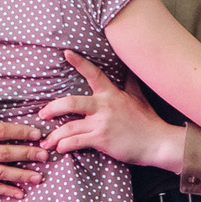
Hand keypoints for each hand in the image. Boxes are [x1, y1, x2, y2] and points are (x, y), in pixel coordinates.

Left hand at [38, 50, 187, 171]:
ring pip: (69, 127)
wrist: (158, 142)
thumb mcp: (138, 97)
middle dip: (52, 108)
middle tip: (42, 114)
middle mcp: (104, 106)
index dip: (79, 62)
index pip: (93, 74)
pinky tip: (60, 148)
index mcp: (111, 94)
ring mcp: (102, 123)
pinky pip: (76, 142)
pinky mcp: (102, 140)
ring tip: (47, 141)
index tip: (65, 53)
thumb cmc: (147, 120)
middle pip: (70, 103)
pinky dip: (64, 145)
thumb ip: (128, 82)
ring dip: (55, 135)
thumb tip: (128, 67)